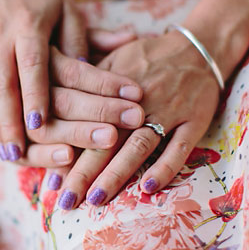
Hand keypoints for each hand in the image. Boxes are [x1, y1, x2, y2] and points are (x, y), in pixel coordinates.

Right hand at [0, 0, 143, 162]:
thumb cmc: (45, 3)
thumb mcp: (70, 12)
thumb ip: (91, 37)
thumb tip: (124, 48)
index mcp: (29, 23)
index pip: (32, 64)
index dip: (35, 95)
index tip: (39, 124)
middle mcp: (0, 36)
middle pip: (4, 84)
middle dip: (12, 121)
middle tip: (21, 153)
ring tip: (10, 155)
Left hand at [50, 30, 220, 209]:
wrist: (198, 48)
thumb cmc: (147, 61)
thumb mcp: (110, 62)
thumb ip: (83, 90)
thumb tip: (52, 122)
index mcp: (111, 87)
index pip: (83, 122)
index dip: (65, 151)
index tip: (51, 181)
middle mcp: (136, 101)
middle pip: (105, 138)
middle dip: (83, 171)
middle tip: (66, 201)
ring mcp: (168, 110)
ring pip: (138, 145)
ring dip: (116, 173)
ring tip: (96, 199)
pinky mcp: (193, 121)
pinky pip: (179, 148)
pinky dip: (164, 168)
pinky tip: (147, 188)